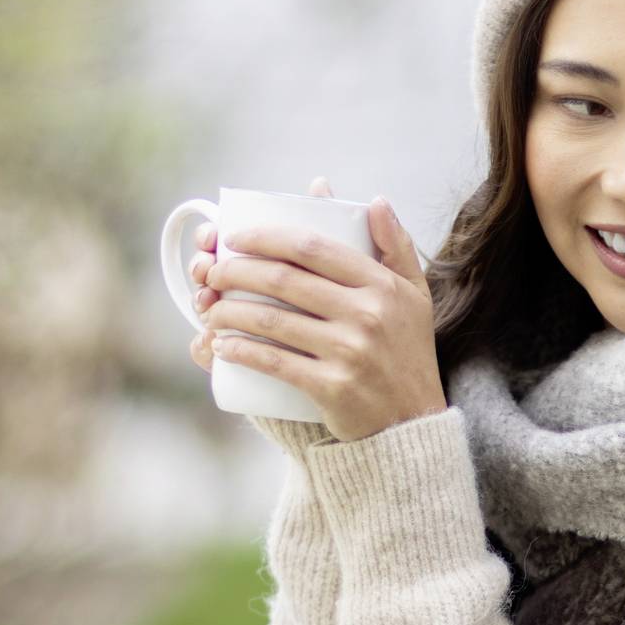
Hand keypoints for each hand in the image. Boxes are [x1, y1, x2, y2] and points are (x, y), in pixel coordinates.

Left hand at [188, 174, 442, 441]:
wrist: (412, 423)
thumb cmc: (407, 353)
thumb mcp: (414, 295)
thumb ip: (396, 246)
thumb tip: (377, 201)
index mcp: (381, 284)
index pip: (311, 246)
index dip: (265, 237)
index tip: (235, 238)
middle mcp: (366, 314)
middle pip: (283, 280)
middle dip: (236, 271)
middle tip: (214, 273)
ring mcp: (349, 351)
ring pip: (271, 320)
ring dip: (229, 311)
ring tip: (210, 308)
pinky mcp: (333, 387)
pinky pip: (274, 362)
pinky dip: (241, 351)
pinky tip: (221, 345)